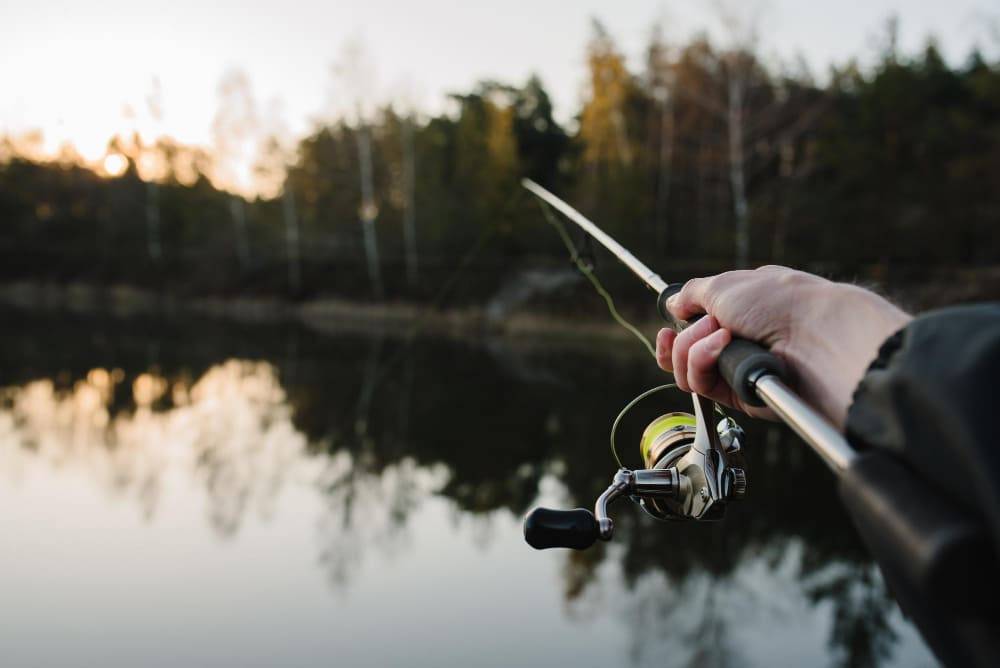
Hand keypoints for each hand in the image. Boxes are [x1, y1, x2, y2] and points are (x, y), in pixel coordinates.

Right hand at [655, 266, 911, 426]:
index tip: (671, 320)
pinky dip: (702, 364)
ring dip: (693, 349)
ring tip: (722, 337)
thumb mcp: (725, 284)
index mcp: (741, 308)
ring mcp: (738, 368)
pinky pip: (700, 385)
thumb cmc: (780, 303)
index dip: (680, 323)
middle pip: (684, 348)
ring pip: (687, 368)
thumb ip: (692, 294)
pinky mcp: (738, 395)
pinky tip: (721, 349)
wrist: (814, 339)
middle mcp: (739, 340)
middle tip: (710, 324)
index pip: (697, 321)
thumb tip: (673, 304)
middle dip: (685, 335)